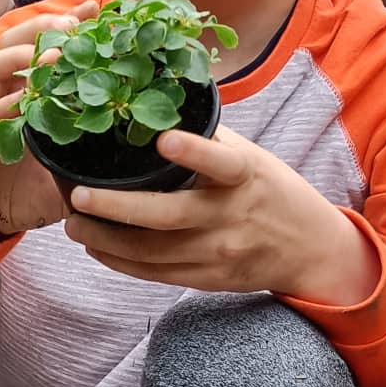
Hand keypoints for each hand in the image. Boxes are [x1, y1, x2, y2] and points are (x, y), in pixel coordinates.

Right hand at [0, 6, 99, 250]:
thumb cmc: (21, 195)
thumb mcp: (70, 171)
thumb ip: (97, 156)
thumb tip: (146, 150)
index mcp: (25, 98)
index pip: (40, 47)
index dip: (65, 24)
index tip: (94, 10)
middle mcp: (2, 99)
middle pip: (12, 41)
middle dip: (44, 28)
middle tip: (74, 29)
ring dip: (24, 57)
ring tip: (54, 58)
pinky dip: (4, 106)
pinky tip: (25, 103)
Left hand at [62, 124, 381, 304]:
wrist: (311, 250)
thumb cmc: (271, 191)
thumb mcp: (251, 158)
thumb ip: (208, 141)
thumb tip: (153, 108)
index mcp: (246, 176)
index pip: (222, 163)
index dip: (195, 153)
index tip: (165, 140)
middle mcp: (231, 216)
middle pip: (170, 217)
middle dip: (118, 208)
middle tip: (79, 197)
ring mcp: (219, 252)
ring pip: (153, 253)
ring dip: (107, 241)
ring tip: (74, 224)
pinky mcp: (208, 278)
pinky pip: (156, 274)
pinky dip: (121, 262)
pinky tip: (96, 248)